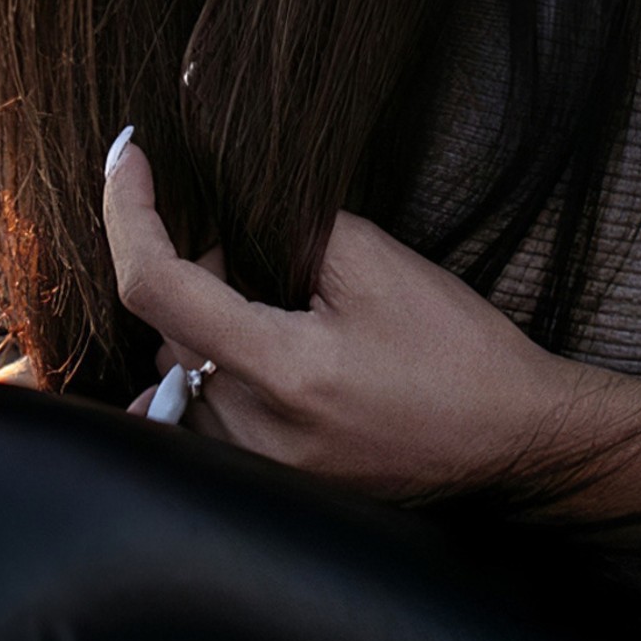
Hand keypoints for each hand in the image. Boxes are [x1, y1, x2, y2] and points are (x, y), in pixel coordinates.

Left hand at [103, 134, 629, 502]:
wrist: (512, 440)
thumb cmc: (457, 355)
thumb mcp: (377, 264)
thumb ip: (288, 232)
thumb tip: (226, 228)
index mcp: (278, 371)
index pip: (156, 285)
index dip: (128, 210)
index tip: (129, 157)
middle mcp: (252, 432)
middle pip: (169, 326)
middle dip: (202, 271)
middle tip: (276, 256)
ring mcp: (258, 467)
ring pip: (185, 370)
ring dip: (215, 325)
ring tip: (299, 313)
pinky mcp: (272, 483)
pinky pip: (209, 411)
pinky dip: (224, 368)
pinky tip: (275, 350)